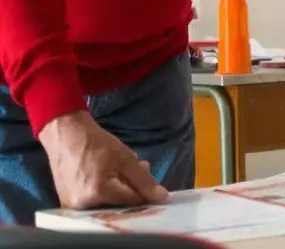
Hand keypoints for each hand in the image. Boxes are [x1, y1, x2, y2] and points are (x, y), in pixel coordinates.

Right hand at [38, 111, 168, 209]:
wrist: (65, 135)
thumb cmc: (96, 143)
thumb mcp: (125, 158)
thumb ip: (144, 180)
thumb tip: (161, 197)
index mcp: (99, 193)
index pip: (133, 201)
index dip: (145, 191)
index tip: (151, 179)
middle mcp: (84, 205)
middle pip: (120, 203)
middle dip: (132, 187)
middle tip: (136, 167)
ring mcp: (73, 206)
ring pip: (108, 202)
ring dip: (119, 188)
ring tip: (119, 168)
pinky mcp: (67, 204)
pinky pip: (94, 201)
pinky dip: (105, 191)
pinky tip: (105, 175)